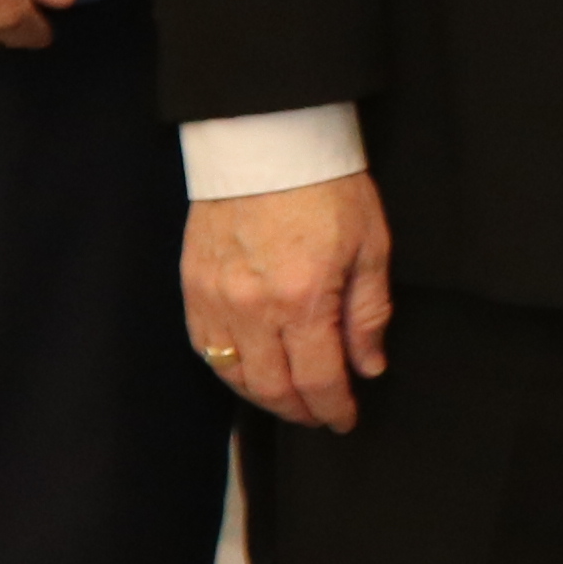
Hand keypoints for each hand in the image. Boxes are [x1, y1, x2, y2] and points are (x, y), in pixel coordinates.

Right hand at [183, 172, 394, 433]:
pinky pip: (204, 347)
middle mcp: (252, 309)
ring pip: (233, 374)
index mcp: (302, 300)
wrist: (269, 143)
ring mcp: (215, 300)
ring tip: (289, 399)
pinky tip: (248, 371)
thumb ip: (369, 313)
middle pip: (271, 387)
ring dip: (262, 396)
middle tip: (319, 415)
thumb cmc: (328, 189)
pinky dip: (227, 368)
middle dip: (299, 410)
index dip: (333, 408)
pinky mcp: (192, 286)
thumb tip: (369, 365)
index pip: (317, 378)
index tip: (345, 420)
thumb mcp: (371, 247)